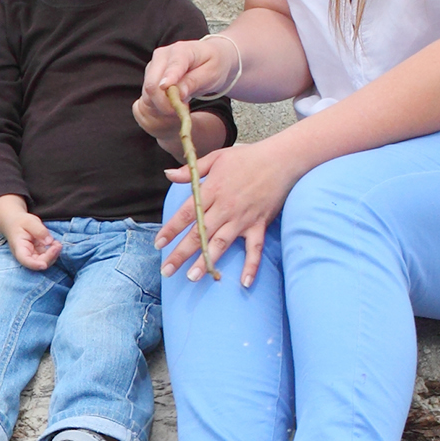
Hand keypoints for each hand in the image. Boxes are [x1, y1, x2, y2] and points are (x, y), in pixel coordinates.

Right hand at [0, 194, 61, 269]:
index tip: (44, 265)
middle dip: (49, 257)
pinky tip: (55, 244)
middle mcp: (25, 254)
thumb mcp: (29, 221)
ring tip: (57, 243)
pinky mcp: (38, 253)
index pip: (25, 260)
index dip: (34, 265)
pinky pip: (47, 257)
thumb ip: (39, 230)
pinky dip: (53, 252)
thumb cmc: (20, 222)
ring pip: (44, 262)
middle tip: (58, 245)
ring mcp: (32, 255)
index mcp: (19, 247)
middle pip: (37, 263)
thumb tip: (49, 242)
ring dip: (53, 255)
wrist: (15, 222)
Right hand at [133, 36, 232, 137]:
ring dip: (162, 104)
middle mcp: (162, 55)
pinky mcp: (150, 76)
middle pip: (152, 84)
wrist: (212, 57)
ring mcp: (154, 65)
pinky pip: (148, 95)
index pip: (172, 66)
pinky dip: (159, 103)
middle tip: (182, 111)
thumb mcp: (211, 73)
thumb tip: (178, 94)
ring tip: (182, 103)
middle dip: (164, 102)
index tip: (167, 93)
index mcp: (181, 50)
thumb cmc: (213, 63)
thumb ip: (194, 82)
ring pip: (148, 93)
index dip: (168, 80)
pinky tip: (174, 101)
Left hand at [156, 139, 300, 286]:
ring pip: (221, 243)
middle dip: (181, 253)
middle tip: (167, 271)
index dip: (171, 229)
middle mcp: (225, 208)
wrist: (281, 159)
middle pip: (199, 233)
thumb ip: (191, 170)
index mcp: (212, 190)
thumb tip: (167, 174)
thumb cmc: (247, 157)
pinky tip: (244, 283)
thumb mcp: (216, 158)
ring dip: (207, 261)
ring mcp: (243, 218)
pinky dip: (251, 266)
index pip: (186, 214)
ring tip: (193, 277)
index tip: (158, 244)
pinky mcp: (259, 225)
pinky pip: (255, 249)